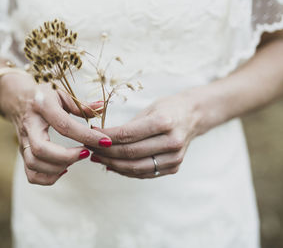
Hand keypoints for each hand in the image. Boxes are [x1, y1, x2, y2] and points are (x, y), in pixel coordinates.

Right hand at [0, 73, 111, 184]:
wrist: (17, 99)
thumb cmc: (44, 96)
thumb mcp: (62, 94)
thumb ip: (81, 105)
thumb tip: (101, 108)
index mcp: (42, 106)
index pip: (64, 125)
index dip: (86, 136)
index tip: (104, 142)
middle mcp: (30, 125)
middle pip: (41, 149)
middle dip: (67, 156)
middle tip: (86, 153)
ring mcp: (24, 141)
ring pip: (34, 163)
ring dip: (58, 168)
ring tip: (75, 159)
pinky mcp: (22, 152)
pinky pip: (31, 174)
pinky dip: (48, 178)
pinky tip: (63, 169)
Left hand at [89, 92, 203, 178]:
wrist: (193, 116)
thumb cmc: (167, 109)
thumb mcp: (148, 109)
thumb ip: (128, 127)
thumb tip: (101, 140)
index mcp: (164, 122)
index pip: (127, 135)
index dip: (105, 138)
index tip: (90, 136)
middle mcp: (171, 141)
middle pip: (130, 153)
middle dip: (105, 152)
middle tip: (89, 149)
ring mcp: (174, 157)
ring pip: (136, 167)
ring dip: (113, 164)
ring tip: (97, 158)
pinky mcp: (174, 167)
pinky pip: (145, 173)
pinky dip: (126, 171)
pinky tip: (112, 165)